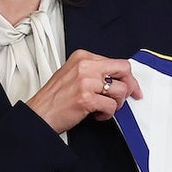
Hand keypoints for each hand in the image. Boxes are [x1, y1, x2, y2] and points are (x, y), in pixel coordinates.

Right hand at [26, 50, 141, 133]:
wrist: (39, 114)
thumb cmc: (54, 98)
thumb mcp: (72, 74)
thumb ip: (93, 71)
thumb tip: (117, 78)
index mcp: (82, 57)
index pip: (116, 62)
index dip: (127, 77)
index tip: (132, 86)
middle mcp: (85, 66)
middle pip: (123, 70)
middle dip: (130, 86)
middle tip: (129, 97)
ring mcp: (86, 81)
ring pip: (120, 90)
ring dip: (116, 104)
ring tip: (104, 107)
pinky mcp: (86, 98)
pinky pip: (111, 106)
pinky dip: (107, 114)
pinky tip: (97, 115)